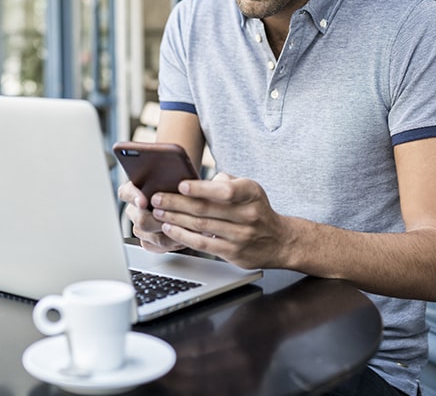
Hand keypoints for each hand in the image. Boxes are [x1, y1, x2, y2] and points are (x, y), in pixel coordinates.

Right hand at [117, 180, 186, 252]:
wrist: (185, 196)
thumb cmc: (179, 182)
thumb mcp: (178, 173)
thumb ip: (174, 172)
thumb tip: (183, 175)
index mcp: (134, 188)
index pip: (126, 192)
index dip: (134, 197)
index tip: (144, 201)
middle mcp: (133, 207)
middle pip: (139, 219)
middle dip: (157, 221)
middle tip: (175, 220)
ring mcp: (139, 224)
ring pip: (146, 234)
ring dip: (165, 234)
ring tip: (185, 230)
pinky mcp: (147, 239)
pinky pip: (150, 245)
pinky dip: (166, 244)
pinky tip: (181, 238)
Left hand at [149, 172, 291, 269]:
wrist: (279, 241)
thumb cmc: (257, 209)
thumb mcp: (250, 188)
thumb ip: (226, 181)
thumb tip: (197, 181)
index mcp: (251, 193)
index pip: (225, 190)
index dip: (201, 188)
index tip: (180, 186)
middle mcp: (248, 214)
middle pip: (206, 209)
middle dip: (177, 204)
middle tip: (157, 199)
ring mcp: (241, 236)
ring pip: (201, 227)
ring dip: (175, 219)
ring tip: (158, 213)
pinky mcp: (233, 253)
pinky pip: (203, 244)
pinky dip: (183, 236)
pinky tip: (170, 229)